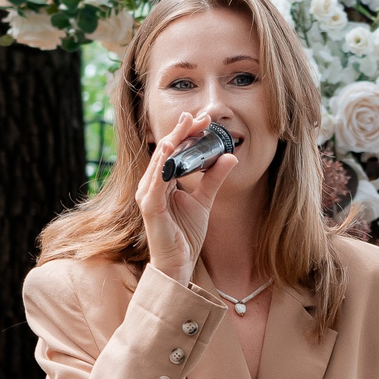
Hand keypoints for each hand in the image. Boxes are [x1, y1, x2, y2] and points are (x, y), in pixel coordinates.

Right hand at [136, 106, 238, 285]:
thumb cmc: (185, 234)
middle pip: (165, 151)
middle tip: (199, 116)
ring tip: (186, 126)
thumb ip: (215, 178)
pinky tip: (170, 151)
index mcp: (162, 181)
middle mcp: (151, 185)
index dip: (187, 133)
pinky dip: (162, 166)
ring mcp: (148, 195)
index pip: (173, 150)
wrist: (179, 263)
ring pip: (159, 162)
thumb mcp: (205, 200)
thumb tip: (230, 156)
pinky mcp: (149, 207)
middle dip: (182, 132)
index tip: (204, 120)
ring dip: (173, 142)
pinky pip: (155, 183)